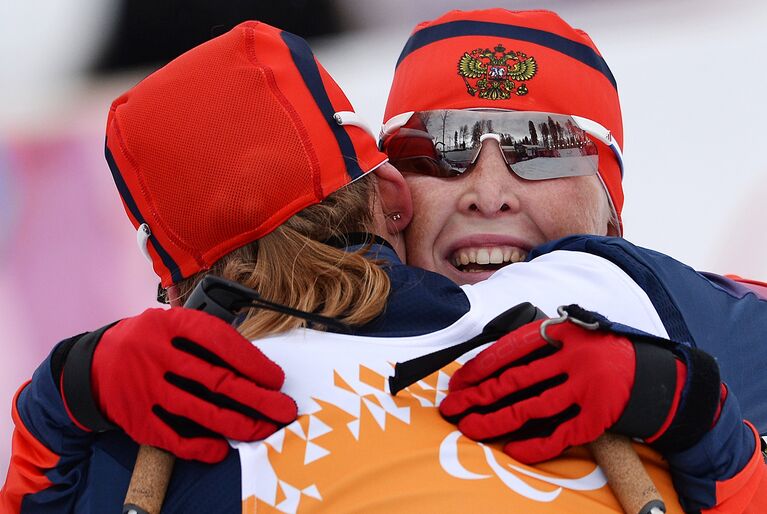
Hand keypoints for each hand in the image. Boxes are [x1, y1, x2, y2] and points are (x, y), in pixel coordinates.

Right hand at [62, 307, 296, 462]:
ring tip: (263, 430)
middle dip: (258, 398)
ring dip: (238, 424)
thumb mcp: (170, 325)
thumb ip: (204, 339)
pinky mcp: (135, 418)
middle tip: (284, 410)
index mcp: (170, 324)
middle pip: (217, 380)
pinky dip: (200, 447)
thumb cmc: (146, 343)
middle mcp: (157, 355)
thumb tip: (254, 366)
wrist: (88, 367)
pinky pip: (173, 438)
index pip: (220, 341)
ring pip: (200, 411)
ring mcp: (145, 387)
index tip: (276, 379)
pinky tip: (222, 449)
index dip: (253, 362)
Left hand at [439, 309, 720, 463]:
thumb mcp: (580, 336)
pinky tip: (513, 451)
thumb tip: (497, 364)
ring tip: (469, 429)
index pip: (511, 348)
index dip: (480, 366)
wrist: (666, 381)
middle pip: (514, 380)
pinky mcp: (600, 416)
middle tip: (450, 408)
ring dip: (495, 421)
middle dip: (477, 395)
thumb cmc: (610, 357)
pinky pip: (559, 434)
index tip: (458, 381)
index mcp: (565, 332)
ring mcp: (588, 387)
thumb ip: (546, 344)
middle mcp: (574, 357)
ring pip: (530, 409)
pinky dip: (535, 446)